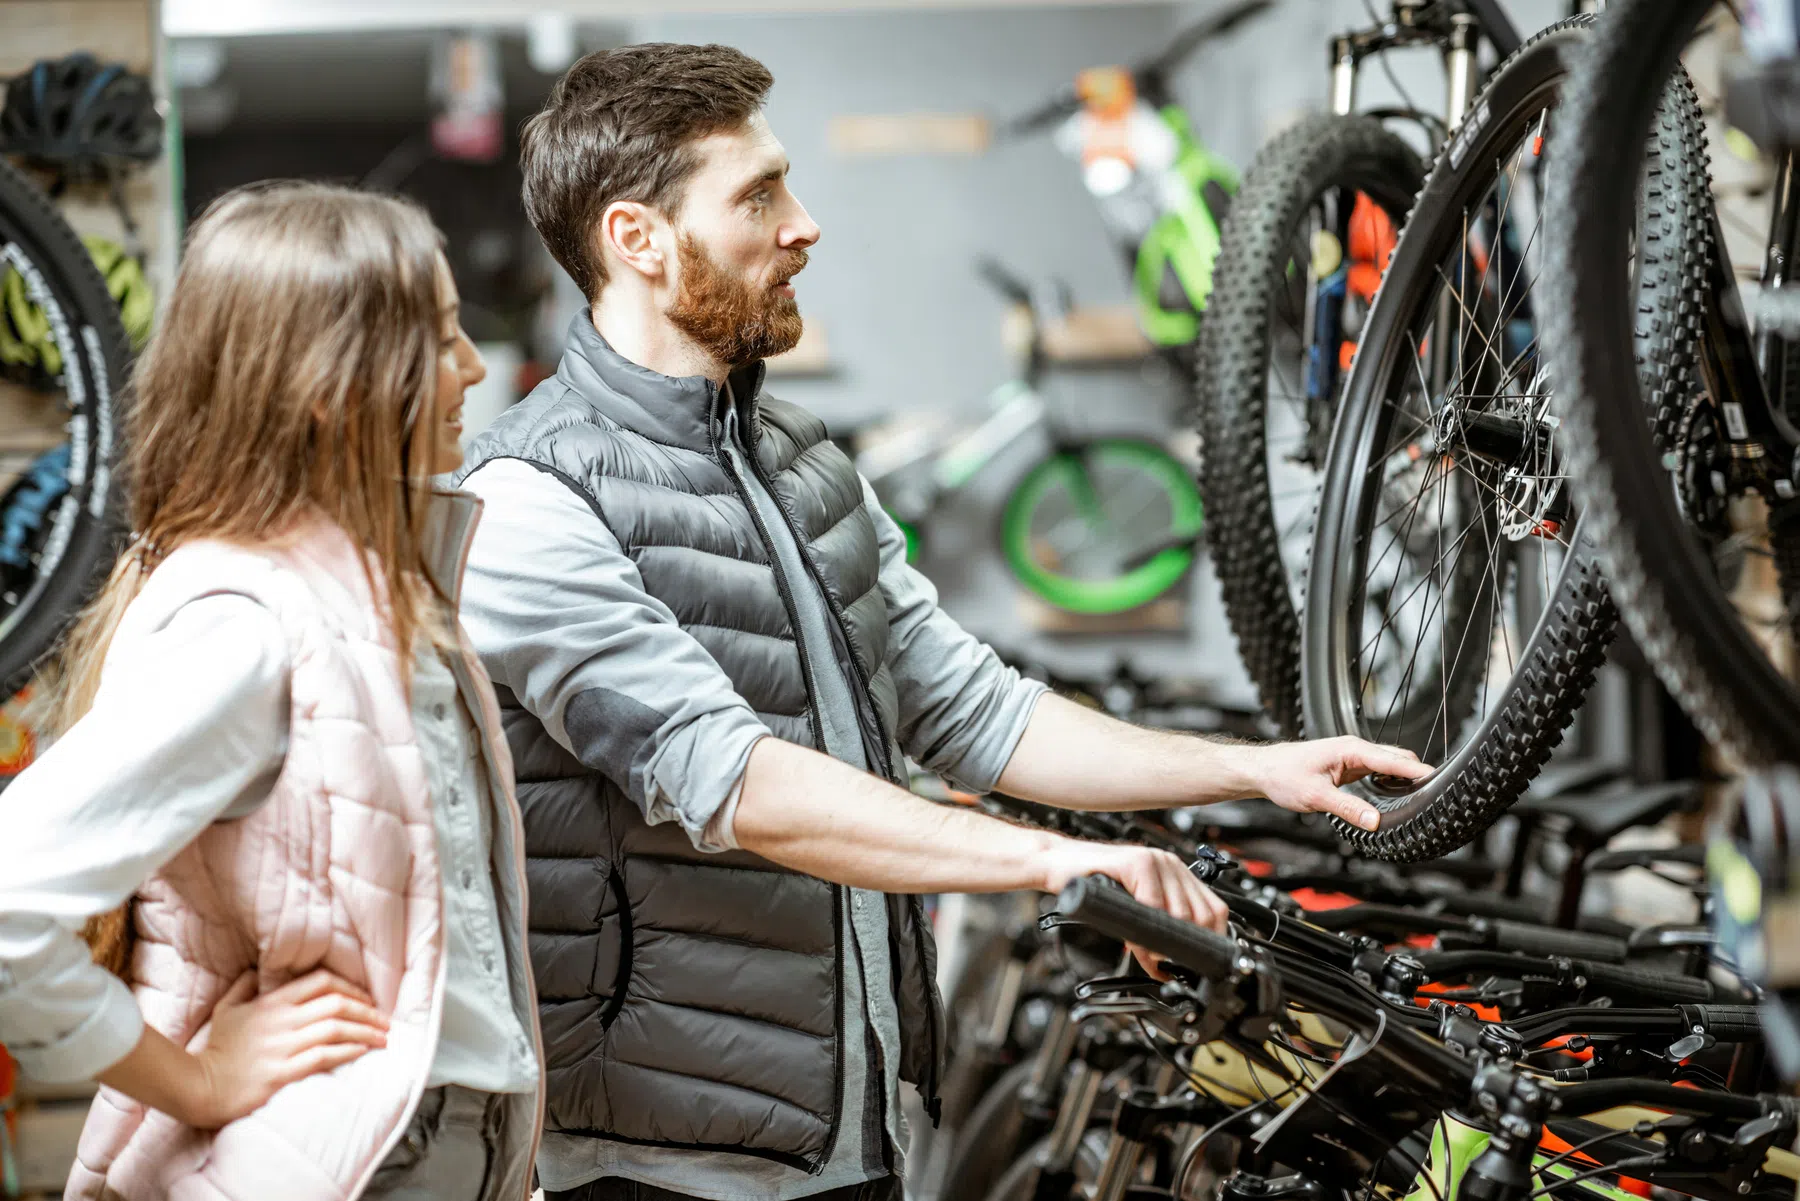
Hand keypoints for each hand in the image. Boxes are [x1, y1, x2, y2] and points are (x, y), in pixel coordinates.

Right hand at [185, 969, 388, 1127]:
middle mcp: (281, 1020)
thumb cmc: (217, 1050)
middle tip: (385, 1020)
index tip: (368, 998)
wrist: (200, 1087)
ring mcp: (282, 1046)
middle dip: (367, 1010)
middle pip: (337, 1004)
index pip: (321, 981)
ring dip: (365, 1032)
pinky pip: (323, 1056)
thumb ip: (243, 986)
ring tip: (383, 1038)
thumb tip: (256, 970)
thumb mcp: (226, 1010)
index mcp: (272, 1002)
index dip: (351, 986)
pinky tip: (362, 1051)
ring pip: (335, 1029)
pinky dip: (347, 1052)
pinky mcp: (282, 1073)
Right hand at [1042, 839, 1227, 977]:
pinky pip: (1153, 904)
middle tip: (1163, 965)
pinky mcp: (1136, 862)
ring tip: (1144, 954)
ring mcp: (1156, 860)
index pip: (1214, 910)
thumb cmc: (1093, 885)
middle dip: (1185, 948)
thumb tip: (1168, 969)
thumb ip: (1155, 929)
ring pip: (1179, 913)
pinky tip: (1132, 939)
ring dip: (1163, 943)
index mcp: (1176, 873)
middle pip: (1202, 915)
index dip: (1210, 941)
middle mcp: (1171, 863)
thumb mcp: (1132, 910)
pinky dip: (1146, 930)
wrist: (1058, 865)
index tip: (1198, 965)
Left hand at [1230, 736, 1432, 831]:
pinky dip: (1391, 779)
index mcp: (1350, 749)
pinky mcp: (1348, 765)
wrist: (1263, 770)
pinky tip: (1396, 794)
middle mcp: (1355, 749)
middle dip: (1416, 773)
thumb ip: (1347, 808)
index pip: (1393, 759)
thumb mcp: (1315, 797)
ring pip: (1388, 764)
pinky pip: (1378, 770)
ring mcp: (1352, 756)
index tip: (1438, 780)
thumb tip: (1374, 821)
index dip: (1417, 770)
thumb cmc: (1283, 776)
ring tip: (1422, 795)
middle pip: (1397, 758)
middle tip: (1434, 794)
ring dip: (1404, 776)